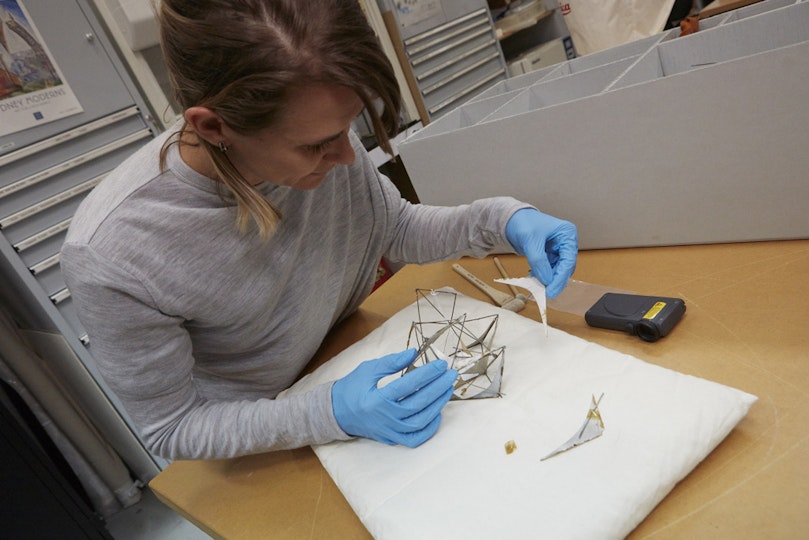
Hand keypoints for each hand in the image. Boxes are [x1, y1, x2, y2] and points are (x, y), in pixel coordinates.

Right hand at [331, 349, 456, 446]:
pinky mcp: (392, 438)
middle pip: (419, 404)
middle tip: (450, 375)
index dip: (427, 374)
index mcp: (377, 399)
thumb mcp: (368, 369)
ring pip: (421, 422)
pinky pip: (415, 438)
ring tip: (447, 389)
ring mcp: (389, 431)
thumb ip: (391, 362)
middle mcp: (385, 418)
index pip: (408, 385)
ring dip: (438, 405)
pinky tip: (437, 413)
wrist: (337, 412)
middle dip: (438, 388)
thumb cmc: (352, 388)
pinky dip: (429, 428)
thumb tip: (413, 353)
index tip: (441, 364)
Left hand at [505, 208, 577, 297]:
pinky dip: (542, 276)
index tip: (552, 291)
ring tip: (537, 288)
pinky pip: (548, 269)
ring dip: (548, 280)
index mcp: (567, 234)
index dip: (560, 278)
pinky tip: (534, 281)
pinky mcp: (549, 255)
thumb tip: (547, 280)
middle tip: (546, 293)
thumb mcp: (530, 241)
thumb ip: (539, 261)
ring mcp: (558, 249)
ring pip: (556, 270)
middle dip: (555, 280)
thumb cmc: (523, 222)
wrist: (510, 219)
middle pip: (565, 267)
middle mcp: (565, 242)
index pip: (568, 260)